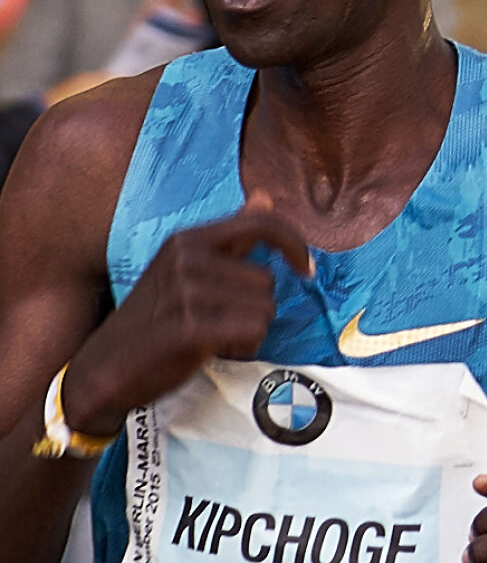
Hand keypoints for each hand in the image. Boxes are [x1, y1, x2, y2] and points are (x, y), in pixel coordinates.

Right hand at [63, 190, 311, 436]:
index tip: (306, 268)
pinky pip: (252, 331)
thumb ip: (231, 235)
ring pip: (264, 309)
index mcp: (188, 239)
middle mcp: (187, 257)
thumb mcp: (185, 267)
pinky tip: (216, 350)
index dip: (293, 243)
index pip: (260, 224)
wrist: (106, 366)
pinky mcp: (190, 327)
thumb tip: (266, 197)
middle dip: (255, 308)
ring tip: (215, 336)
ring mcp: (187, 291)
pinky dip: (243, 347)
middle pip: (267, 281)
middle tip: (221, 322)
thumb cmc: (153, 317)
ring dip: (249, 330)